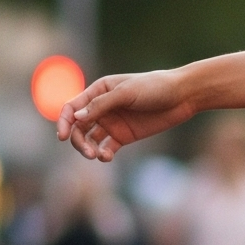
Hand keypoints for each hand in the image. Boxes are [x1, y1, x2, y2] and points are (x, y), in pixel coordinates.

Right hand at [57, 70, 191, 161]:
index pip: (72, 107)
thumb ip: (101, 105)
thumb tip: (76, 118)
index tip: (62, 137)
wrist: (182, 96)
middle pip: (78, 127)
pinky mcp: (124, 136)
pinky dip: (103, 154)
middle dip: (78, 141)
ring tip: (98, 156)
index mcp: (98, 91)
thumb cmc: (154, 87)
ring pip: (90, 139)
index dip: (64, 122)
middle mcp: (102, 107)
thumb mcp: (126, 93)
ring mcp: (112, 123)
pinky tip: (107, 157)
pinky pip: (106, 148)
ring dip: (89, 149)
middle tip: (88, 153)